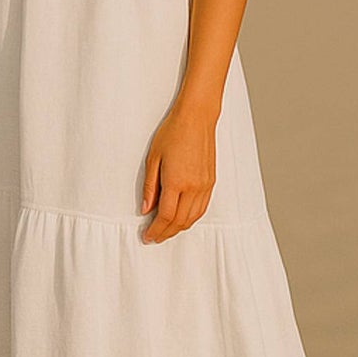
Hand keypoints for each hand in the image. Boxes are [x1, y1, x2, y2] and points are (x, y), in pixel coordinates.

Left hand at [139, 104, 216, 242]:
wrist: (197, 118)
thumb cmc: (172, 133)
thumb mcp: (153, 158)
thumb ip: (150, 186)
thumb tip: (145, 209)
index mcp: (177, 181)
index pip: (166, 216)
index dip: (156, 230)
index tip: (147, 236)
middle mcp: (194, 187)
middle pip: (180, 221)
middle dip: (166, 233)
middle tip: (154, 237)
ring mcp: (205, 185)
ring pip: (193, 217)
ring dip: (179, 228)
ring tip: (165, 231)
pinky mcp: (211, 182)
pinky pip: (202, 208)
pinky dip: (191, 218)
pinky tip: (182, 219)